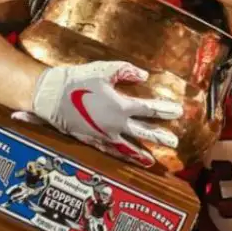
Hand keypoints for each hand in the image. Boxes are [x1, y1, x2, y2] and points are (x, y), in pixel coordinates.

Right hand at [23, 60, 182, 167]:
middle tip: (174, 143)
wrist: (52, 96)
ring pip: (127, 147)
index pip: (149, 109)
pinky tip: (125, 158)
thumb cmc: (79, 80)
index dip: (165, 110)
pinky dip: (121, 155)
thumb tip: (144, 76)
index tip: (178, 111)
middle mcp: (115, 124)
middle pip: (143, 132)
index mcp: (120, 106)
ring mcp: (104, 135)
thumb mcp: (105, 70)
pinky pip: (110, 150)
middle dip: (160, 137)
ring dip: (141, 153)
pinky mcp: (92, 140)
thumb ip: (127, 71)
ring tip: (153, 160)